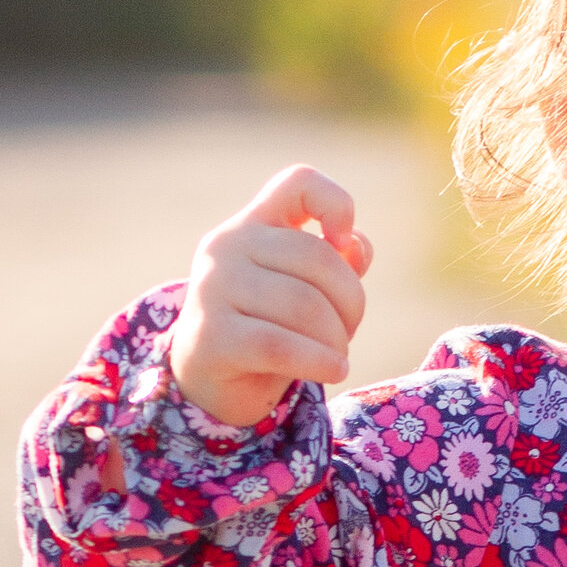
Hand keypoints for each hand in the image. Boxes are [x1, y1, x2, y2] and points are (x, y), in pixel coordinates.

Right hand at [169, 164, 371, 427]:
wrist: (212, 382)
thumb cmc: (269, 328)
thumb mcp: (305, 290)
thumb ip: (336, 263)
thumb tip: (357, 247)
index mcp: (253, 224)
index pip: (299, 183)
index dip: (335, 204)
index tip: (343, 244)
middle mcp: (226, 246)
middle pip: (317, 258)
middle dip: (350, 303)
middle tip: (347, 332)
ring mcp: (212, 289)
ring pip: (304, 306)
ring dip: (336, 340)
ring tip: (337, 356)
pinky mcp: (210, 336)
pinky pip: (281, 345)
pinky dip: (320, 361)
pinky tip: (334, 371)